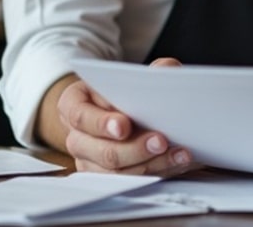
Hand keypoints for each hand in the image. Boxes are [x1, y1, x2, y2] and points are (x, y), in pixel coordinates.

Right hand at [58, 58, 201, 175]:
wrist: (123, 114)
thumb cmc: (125, 93)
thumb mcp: (135, 76)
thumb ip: (151, 70)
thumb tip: (166, 71)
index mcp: (74, 104)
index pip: (81, 116)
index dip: (102, 123)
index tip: (124, 126)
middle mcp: (77, 136)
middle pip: (100, 151)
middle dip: (133, 148)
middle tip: (160, 140)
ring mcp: (89, 161)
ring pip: (117, 172)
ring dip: (151, 164)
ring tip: (178, 153)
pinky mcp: (107, 178)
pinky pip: (131, 182)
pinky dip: (157, 172)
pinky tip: (177, 162)